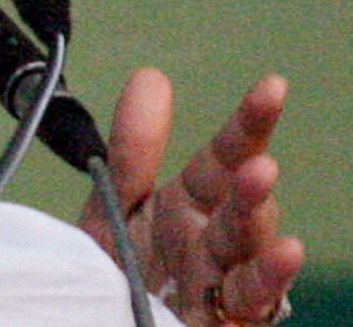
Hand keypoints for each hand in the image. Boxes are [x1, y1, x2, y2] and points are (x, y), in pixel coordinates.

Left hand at [80, 68, 303, 325]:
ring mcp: (220, 282)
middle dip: (250, 187)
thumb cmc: (119, 267)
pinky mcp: (219, 319)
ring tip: (261, 200)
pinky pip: (248, 302)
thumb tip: (150, 76)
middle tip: (257, 165)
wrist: (93, 319)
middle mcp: (212, 241)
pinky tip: (285, 253)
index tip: (273, 86)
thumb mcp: (114, 205)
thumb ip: (132, 150)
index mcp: (189, 206)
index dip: (247, 124)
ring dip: (257, 226)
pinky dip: (266, 280)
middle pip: (241, 208)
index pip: (223, 158)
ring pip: (250, 253)